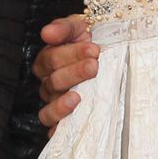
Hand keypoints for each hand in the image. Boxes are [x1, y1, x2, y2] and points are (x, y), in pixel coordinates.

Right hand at [35, 15, 96, 130]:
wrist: (109, 54)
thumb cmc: (91, 41)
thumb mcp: (80, 27)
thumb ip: (64, 28)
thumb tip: (47, 33)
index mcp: (49, 61)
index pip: (52, 59)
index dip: (71, 55)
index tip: (94, 49)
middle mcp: (49, 84)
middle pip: (54, 82)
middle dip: (74, 73)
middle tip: (93, 66)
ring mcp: (56, 103)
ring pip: (49, 109)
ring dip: (61, 105)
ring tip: (77, 98)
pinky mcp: (64, 120)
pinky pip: (55, 129)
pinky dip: (59, 131)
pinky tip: (71, 126)